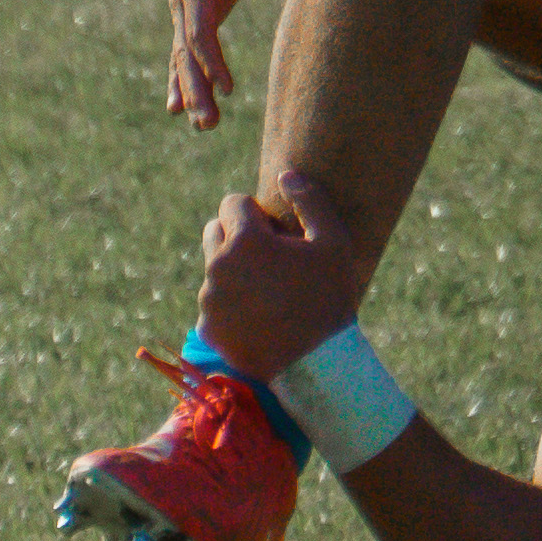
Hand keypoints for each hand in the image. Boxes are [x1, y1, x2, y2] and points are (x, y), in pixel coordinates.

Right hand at [162, 0, 277, 128]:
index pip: (199, 31)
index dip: (210, 60)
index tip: (227, 89)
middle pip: (186, 52)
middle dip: (196, 89)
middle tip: (208, 125)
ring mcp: (184, 9)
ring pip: (183, 58)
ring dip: (192, 93)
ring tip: (205, 126)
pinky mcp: (193, 15)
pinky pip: (184, 53)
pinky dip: (183, 79)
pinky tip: (181, 107)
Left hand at [195, 171, 373, 380]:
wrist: (317, 365)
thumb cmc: (329, 299)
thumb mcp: (334, 242)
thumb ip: (309, 199)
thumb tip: (286, 175)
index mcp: (245, 240)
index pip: (232, 203)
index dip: (256, 213)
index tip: (275, 231)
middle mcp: (218, 266)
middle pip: (214, 230)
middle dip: (237, 236)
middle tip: (269, 258)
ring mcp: (209, 299)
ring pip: (213, 268)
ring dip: (233, 270)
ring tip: (268, 292)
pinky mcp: (207, 328)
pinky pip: (212, 303)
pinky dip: (229, 304)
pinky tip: (258, 317)